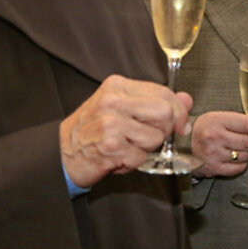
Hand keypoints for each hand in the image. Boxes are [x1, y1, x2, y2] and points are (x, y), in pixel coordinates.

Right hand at [59, 75, 192, 187]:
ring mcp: (111, 124)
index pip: (164, 93)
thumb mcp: (122, 108)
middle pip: (166, 113)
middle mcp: (114, 101)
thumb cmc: (93, 130)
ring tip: (127, 146)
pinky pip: (142, 157)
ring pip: (156, 137)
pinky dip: (134, 162)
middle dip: (164, 130)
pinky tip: (118, 157)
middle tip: (148, 137)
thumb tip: (187, 99)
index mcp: (118, 86)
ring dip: (146, 148)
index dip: (179, 111)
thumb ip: (155, 101)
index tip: (180, 123)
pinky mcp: (110, 146)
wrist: (60, 153)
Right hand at [190, 111, 247, 177]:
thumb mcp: (217, 117)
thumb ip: (238, 121)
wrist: (181, 145)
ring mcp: (214, 154)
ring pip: (245, 155)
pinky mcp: (213, 168)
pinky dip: (244, 163)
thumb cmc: (202, 129)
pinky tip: (245, 158)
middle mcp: (215, 138)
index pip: (247, 124)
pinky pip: (237, 168)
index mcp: (217, 121)